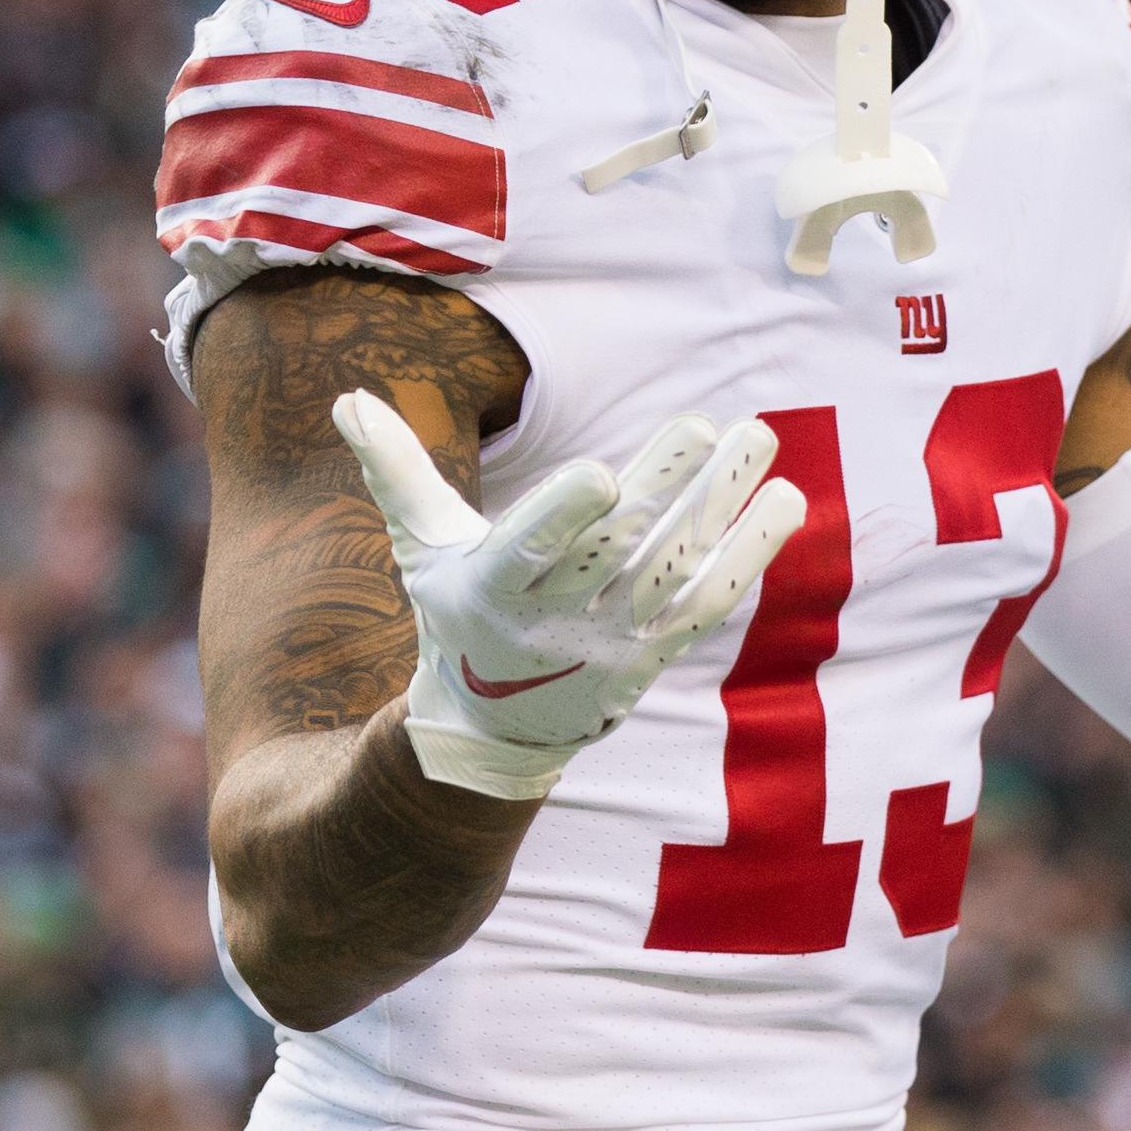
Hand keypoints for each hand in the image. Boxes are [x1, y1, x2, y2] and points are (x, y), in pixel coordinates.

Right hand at [332, 391, 805, 799]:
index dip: (565, 516)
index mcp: (491, 589)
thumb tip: (346, 399)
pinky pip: (711, 603)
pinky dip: (752, 554)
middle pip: (618, 550)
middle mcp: (556, 621)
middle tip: (709, 422)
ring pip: (676, 570)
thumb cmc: (457, 615)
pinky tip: (785, 500)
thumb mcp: (421, 550)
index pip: (532, 549)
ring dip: (726, 506)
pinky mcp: (657, 654)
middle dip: (664, 487)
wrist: (490, 731)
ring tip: (763, 437)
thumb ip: (395, 472)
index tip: (601, 472)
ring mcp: (614, 643)